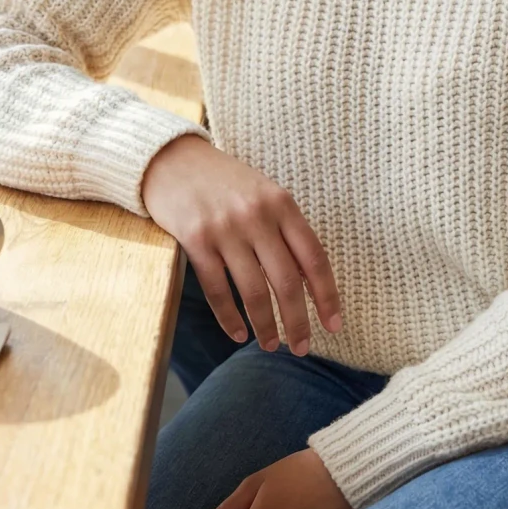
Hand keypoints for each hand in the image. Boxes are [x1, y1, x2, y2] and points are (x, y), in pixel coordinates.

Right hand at [141, 134, 341, 353]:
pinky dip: (229, 318)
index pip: (314, 257)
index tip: (334, 325)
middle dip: (298, 321)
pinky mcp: (195, 240)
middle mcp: (256, 216)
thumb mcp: (264, 194)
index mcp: (281, 203)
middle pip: (286, 281)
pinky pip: (217, 290)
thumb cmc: (225, 182)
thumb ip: (286, 231)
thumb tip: (309, 283)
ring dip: (265, 326)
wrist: (173, 160)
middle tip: (301, 348)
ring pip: (253, 291)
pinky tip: (238, 333)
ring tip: (271, 345)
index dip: (327, 295)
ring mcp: (225, 228)